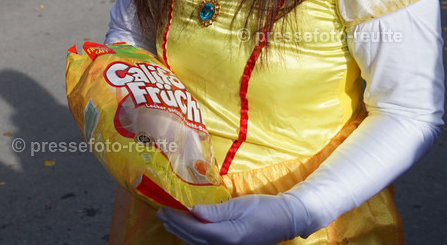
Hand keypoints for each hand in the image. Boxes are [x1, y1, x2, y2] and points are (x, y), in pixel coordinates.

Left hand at [157, 194, 308, 244]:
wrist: (286, 220)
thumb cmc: (265, 209)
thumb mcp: (240, 205)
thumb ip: (216, 211)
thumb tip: (193, 210)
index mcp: (228, 236)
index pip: (195, 229)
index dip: (178, 219)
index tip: (165, 208)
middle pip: (193, 238)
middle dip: (176, 225)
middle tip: (160, 213)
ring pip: (198, 243)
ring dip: (181, 232)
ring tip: (167, 221)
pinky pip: (206, 244)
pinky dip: (193, 237)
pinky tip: (186, 231)